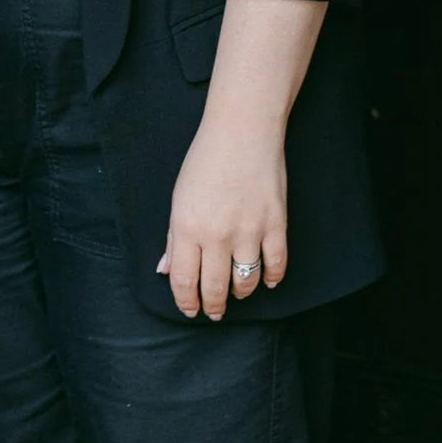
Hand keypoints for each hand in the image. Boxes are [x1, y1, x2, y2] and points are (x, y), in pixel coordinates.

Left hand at [157, 112, 287, 321]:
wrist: (242, 130)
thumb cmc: (205, 159)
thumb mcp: (178, 196)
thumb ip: (173, 237)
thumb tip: (166, 270)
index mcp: (187, 226)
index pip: (184, 280)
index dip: (186, 301)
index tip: (190, 309)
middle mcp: (216, 235)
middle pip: (214, 288)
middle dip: (213, 306)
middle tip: (214, 312)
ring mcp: (248, 231)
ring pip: (245, 282)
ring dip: (240, 293)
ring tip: (237, 293)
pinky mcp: (275, 225)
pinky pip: (275, 266)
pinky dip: (271, 278)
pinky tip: (266, 280)